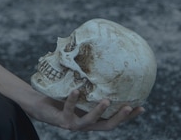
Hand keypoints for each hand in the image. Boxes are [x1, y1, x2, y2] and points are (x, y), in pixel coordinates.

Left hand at [27, 90, 143, 131]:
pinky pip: (68, 109)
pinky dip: (72, 100)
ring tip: (106, 100)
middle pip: (107, 125)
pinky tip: (76, 90)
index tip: (142, 107)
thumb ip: (87, 79)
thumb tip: (97, 55)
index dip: (128, 116)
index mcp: (92, 117)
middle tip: (130, 106)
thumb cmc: (58, 95)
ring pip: (90, 122)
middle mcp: (85, 124)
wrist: (38, 104)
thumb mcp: (76, 87)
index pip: (114, 119)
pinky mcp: (61, 120)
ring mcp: (74, 124)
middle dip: (120, 118)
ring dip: (99, 111)